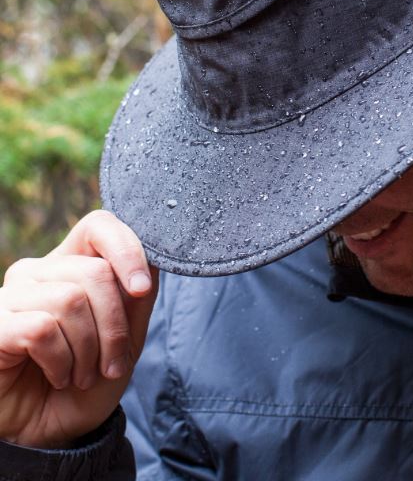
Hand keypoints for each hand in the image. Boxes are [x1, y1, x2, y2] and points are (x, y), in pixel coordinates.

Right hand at [0, 210, 157, 447]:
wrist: (51, 435)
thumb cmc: (88, 381)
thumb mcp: (127, 339)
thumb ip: (138, 295)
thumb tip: (152, 257)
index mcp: (73, 265)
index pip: (99, 225)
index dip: (126, 248)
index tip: (141, 289)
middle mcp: (39, 272)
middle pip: (95, 271)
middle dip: (115, 325)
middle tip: (111, 364)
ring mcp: (11, 296)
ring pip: (71, 299)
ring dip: (89, 349)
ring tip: (83, 375)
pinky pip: (41, 328)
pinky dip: (61, 360)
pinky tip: (59, 376)